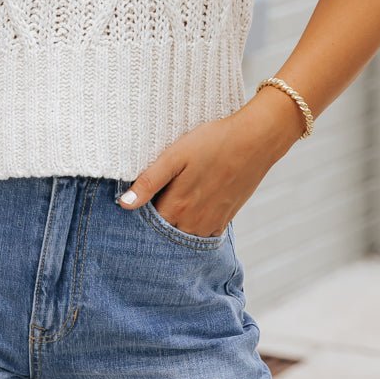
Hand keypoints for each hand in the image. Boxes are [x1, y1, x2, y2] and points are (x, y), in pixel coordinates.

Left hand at [116, 110, 282, 237]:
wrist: (255, 141)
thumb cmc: (213, 142)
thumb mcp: (175, 156)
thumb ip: (149, 182)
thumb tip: (124, 204)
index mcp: (177, 206)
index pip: (147, 225)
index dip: (137, 216)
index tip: (130, 207)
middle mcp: (193, 222)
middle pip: (164, 234)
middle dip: (153, 226)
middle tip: (150, 206)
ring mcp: (211, 223)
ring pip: (183, 237)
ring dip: (173, 229)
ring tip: (169, 207)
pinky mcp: (224, 219)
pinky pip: (202, 235)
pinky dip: (192, 229)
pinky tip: (189, 212)